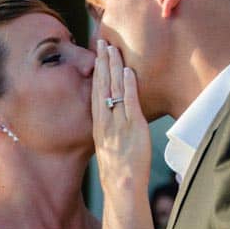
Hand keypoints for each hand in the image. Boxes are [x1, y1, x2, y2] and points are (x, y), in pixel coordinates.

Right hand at [92, 39, 151, 195]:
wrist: (122, 186)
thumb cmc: (118, 170)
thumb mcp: (108, 146)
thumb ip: (110, 129)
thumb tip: (114, 117)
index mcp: (99, 124)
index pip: (96, 91)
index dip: (96, 71)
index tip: (97, 55)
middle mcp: (105, 121)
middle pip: (101, 85)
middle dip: (101, 62)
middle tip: (101, 42)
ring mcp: (118, 123)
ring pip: (113, 89)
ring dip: (113, 68)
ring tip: (113, 49)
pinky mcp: (133, 128)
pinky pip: (129, 102)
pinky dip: (128, 86)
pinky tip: (127, 71)